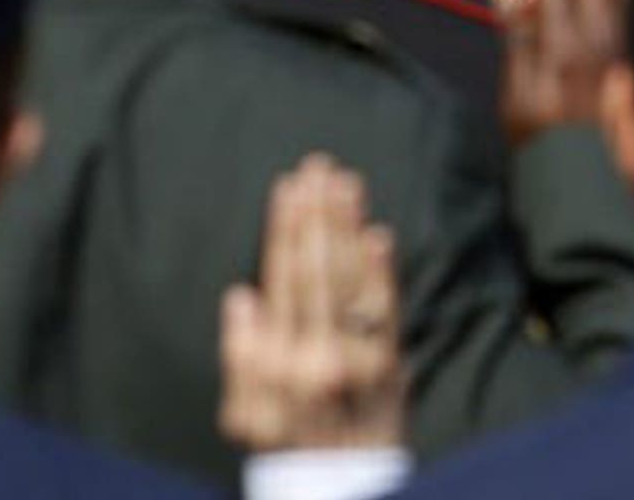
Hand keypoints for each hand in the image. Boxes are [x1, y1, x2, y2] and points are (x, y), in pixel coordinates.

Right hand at [219, 154, 404, 452]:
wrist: (344, 488)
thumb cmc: (289, 449)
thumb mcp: (246, 416)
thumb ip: (241, 358)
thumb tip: (241, 296)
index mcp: (279, 362)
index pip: (282, 277)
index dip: (286, 228)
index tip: (288, 186)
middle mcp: (318, 356)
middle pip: (318, 268)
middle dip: (318, 214)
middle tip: (319, 167)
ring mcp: (358, 361)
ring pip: (351, 279)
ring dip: (349, 227)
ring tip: (346, 183)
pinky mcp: (391, 366)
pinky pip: (386, 310)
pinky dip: (382, 271)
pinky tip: (379, 235)